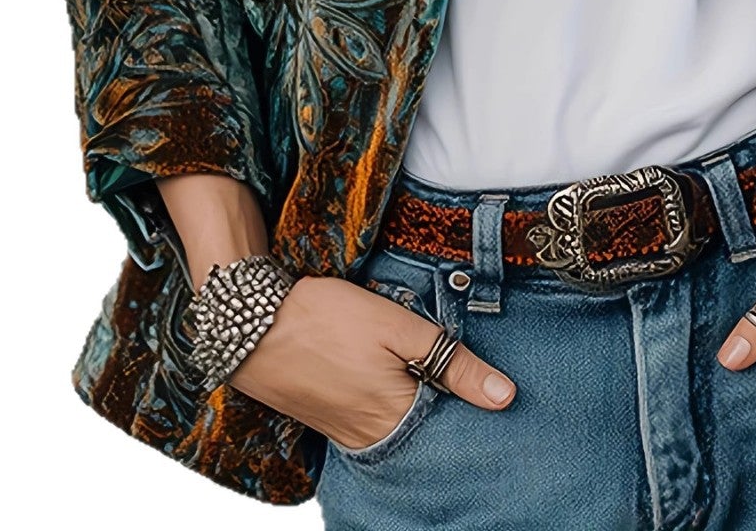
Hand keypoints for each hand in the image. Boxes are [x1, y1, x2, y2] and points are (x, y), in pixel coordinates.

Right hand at [227, 274, 517, 448]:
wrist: (251, 325)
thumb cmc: (324, 318)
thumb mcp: (397, 325)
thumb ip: (451, 361)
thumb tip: (504, 396)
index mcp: (397, 416)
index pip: (456, 431)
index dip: (478, 412)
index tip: (501, 402)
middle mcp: (373, 438)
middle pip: (429, 438)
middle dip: (453, 420)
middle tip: (476, 396)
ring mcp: (348, 435)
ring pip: (402, 435)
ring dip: (423, 416)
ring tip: (441, 389)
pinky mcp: (330, 425)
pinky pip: (374, 431)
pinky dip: (393, 416)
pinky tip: (399, 392)